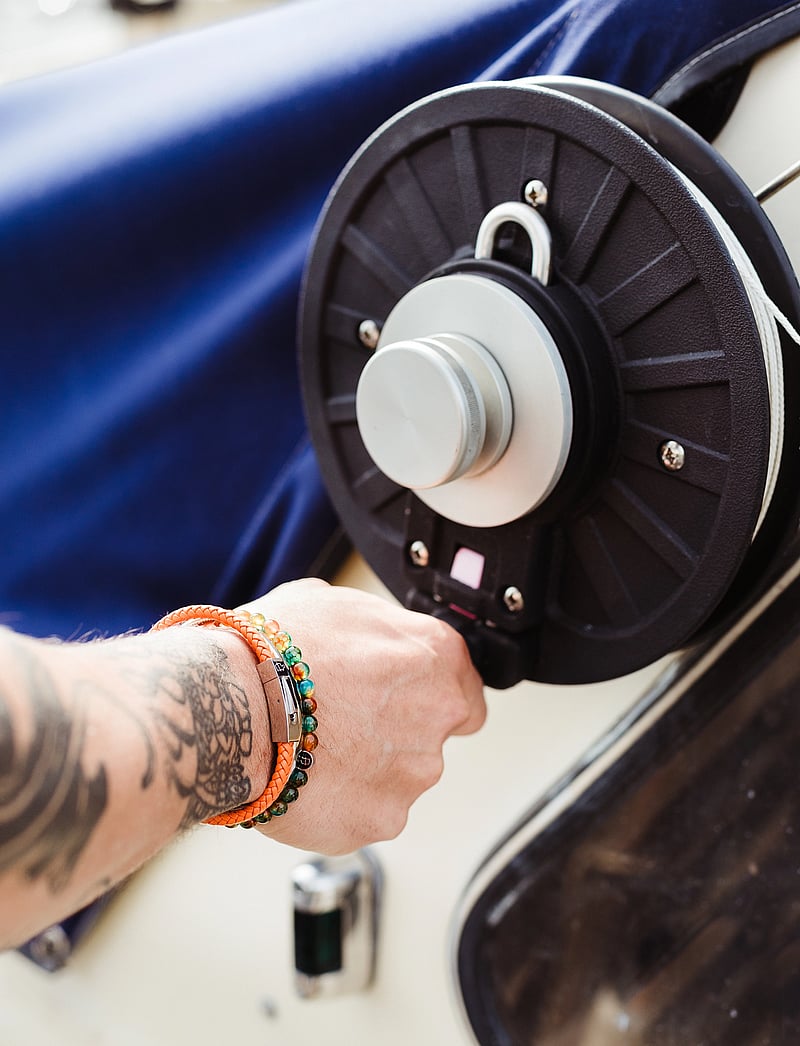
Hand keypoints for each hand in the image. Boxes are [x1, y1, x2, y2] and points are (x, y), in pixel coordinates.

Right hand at [240, 579, 485, 853]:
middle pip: (430, 734)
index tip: (401, 699)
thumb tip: (377, 638)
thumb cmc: (274, 650)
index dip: (427, 693)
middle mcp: (438, 713)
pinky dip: (342, 803)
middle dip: (393, 732)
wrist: (229, 706)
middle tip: (341, 722)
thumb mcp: (333, 603)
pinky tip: (307, 779)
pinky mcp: (381, 818)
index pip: (464, 687)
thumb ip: (377, 628)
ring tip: (314, 749)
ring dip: (367, 769)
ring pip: (400, 776)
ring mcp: (413, 772)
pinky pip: (368, 812)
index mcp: (435, 654)